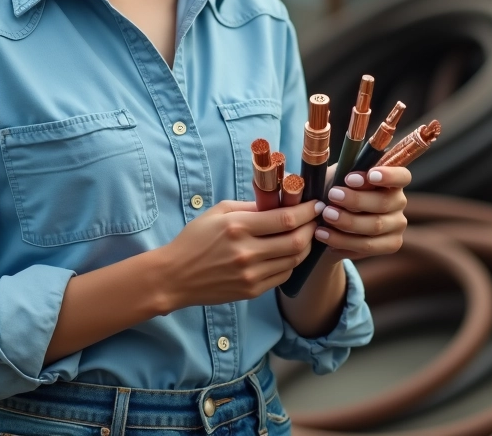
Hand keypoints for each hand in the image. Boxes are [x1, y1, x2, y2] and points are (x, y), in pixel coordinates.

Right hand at [157, 198, 319, 310]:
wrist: (175, 276)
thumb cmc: (195, 239)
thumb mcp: (218, 212)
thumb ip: (250, 207)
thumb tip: (279, 201)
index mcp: (238, 227)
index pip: (285, 219)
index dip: (307, 211)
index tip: (316, 204)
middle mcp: (247, 252)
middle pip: (296, 241)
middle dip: (311, 228)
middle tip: (315, 220)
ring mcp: (251, 275)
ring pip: (294, 260)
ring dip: (305, 246)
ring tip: (305, 234)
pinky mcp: (252, 291)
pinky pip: (283, 275)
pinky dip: (292, 262)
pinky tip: (289, 253)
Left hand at [315, 165, 410, 260]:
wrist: (329, 222)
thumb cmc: (336, 191)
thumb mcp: (338, 177)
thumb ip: (344, 173)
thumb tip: (344, 175)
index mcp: (391, 180)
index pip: (402, 177)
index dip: (389, 176)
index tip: (370, 175)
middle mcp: (399, 202)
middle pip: (384, 202)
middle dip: (356, 199)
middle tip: (332, 195)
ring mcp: (397, 225)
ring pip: (375, 226)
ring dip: (347, 221)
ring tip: (325, 215)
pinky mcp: (391, 244)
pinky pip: (367, 246)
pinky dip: (342, 241)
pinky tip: (324, 234)